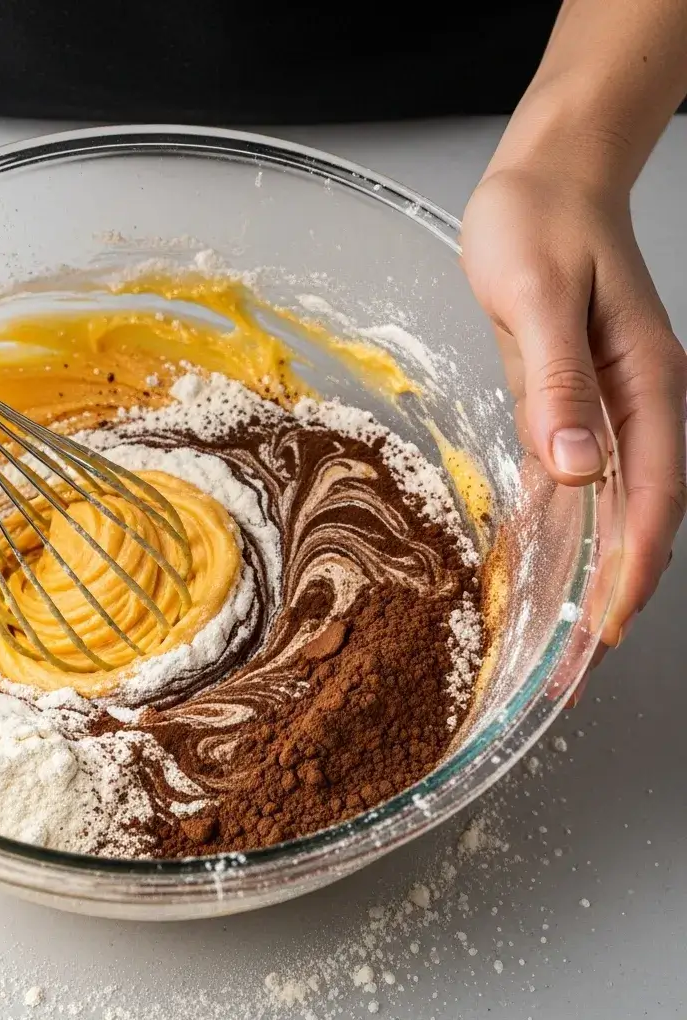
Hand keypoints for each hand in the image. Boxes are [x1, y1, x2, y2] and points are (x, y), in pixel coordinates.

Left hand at [462, 164, 686, 660]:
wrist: (544, 179)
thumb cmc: (540, 223)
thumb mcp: (538, 297)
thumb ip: (557, 383)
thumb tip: (577, 469)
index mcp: (644, 383)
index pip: (649, 495)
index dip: (629, 569)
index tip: (604, 632)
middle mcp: (633, 405)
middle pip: (635, 517)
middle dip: (611, 595)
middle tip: (577, 671)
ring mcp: (603, 407)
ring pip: (606, 508)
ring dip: (588, 575)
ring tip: (560, 642)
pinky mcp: (567, 401)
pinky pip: (570, 480)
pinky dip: (560, 530)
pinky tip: (543, 568)